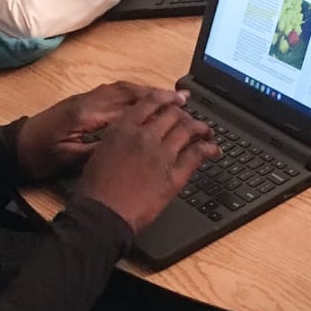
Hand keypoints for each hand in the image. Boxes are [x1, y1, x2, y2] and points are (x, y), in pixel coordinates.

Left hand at [15, 82, 186, 180]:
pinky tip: (143, 100)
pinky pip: (111, 93)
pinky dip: (130, 94)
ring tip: (169, 96)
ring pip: (120, 89)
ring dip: (144, 90)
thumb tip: (128, 144)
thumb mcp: (70, 159)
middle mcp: (87, 101)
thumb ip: (98, 150)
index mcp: (86, 114)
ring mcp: (83, 99)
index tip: (178, 105)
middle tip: (182, 97)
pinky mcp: (80, 103)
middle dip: (155, 93)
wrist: (16, 147)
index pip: (127, 105)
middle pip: (127, 91)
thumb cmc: (40, 156)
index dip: (154, 104)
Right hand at [75, 97, 218, 232]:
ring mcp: (161, 154)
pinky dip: (209, 149)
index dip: (169, 97)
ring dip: (201, 129)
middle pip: (173, 114)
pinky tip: (214, 150)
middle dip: (185, 114)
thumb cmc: (96, 186)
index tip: (178, 98)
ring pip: (188, 130)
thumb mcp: (101, 150)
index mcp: (124, 128)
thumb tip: (131, 132)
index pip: (151, 101)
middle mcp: (145, 136)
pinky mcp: (174, 175)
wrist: (104, 213)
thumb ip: (119, 137)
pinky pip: (197, 155)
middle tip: (190, 119)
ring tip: (207, 132)